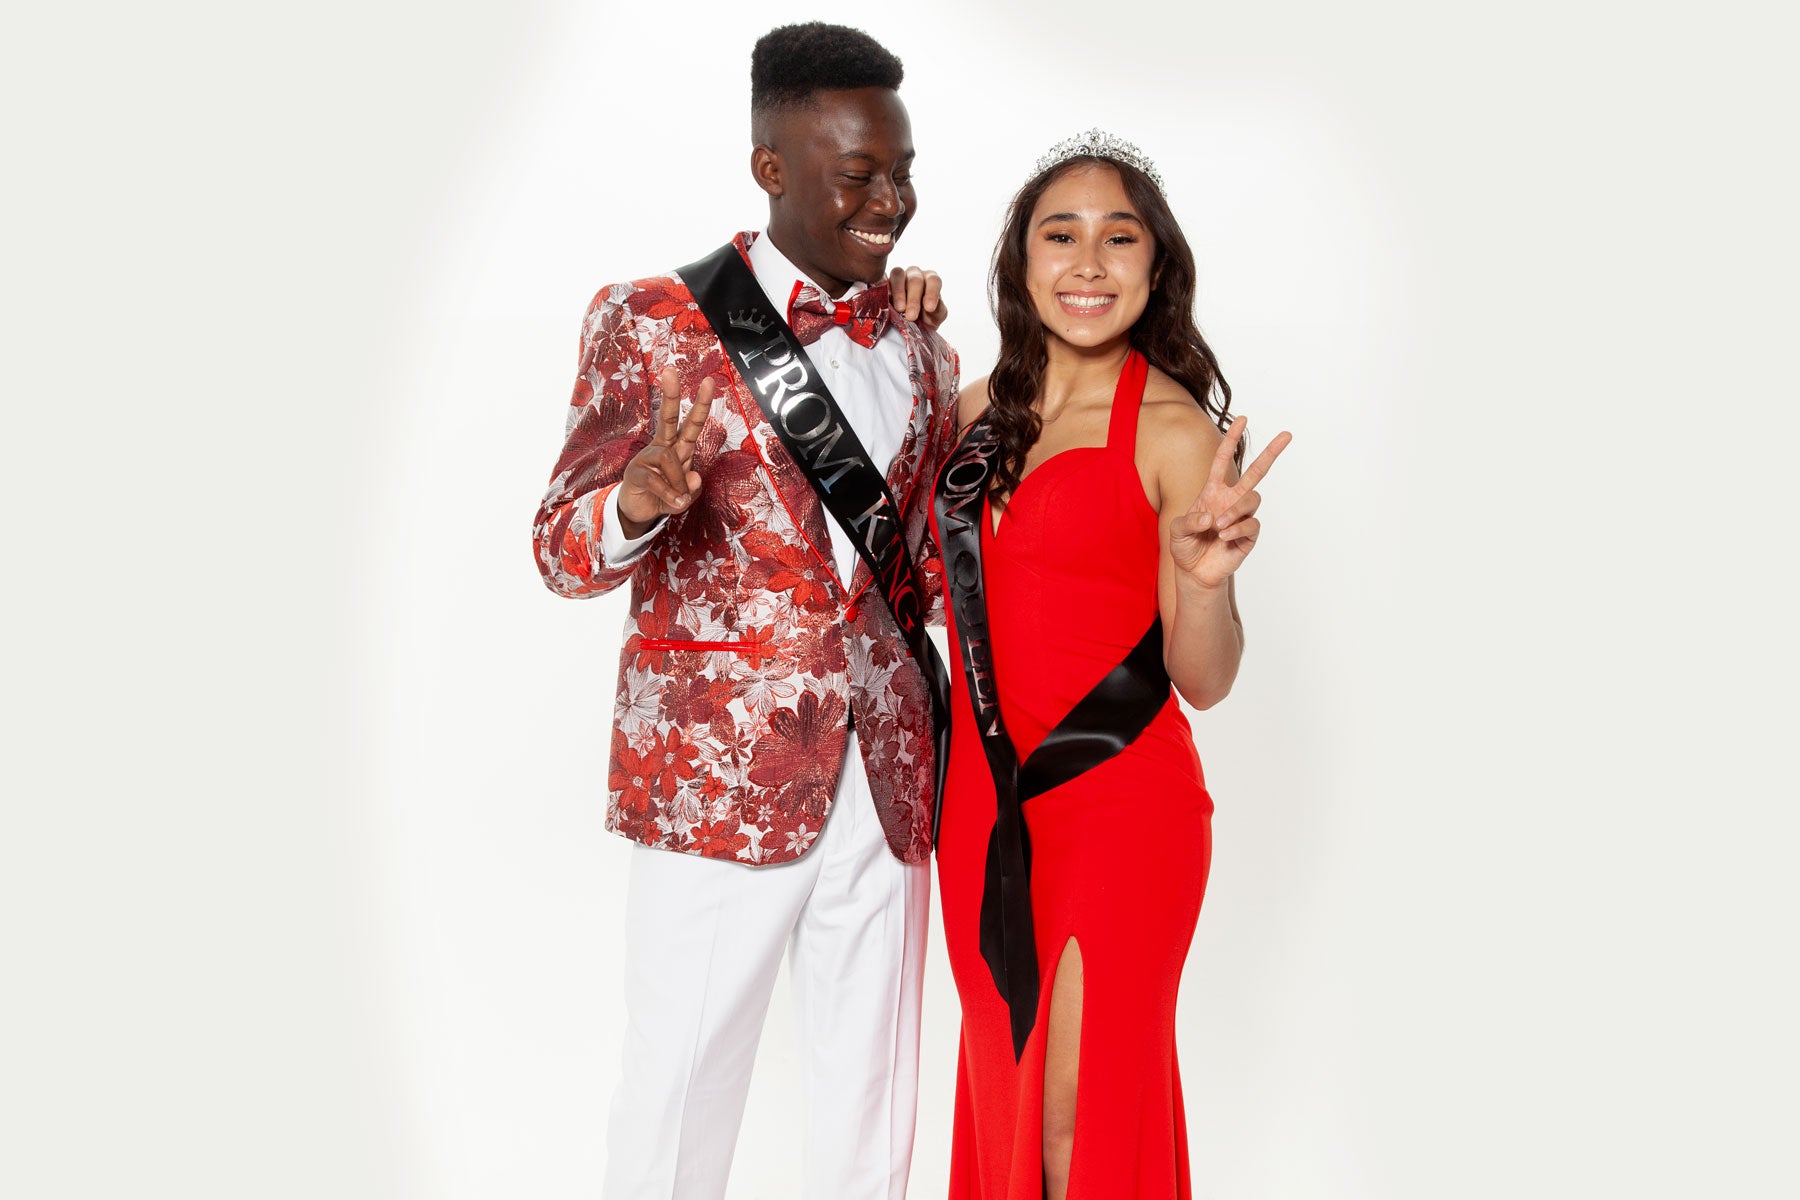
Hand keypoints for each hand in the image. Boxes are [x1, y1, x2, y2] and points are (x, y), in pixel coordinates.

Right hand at [617, 368, 713, 535]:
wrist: (637, 513)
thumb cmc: (663, 499)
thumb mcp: (683, 498)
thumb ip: (692, 490)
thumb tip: (694, 477)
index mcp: (678, 449)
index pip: (691, 425)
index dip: (701, 405)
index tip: (709, 382)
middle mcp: (663, 448)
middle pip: (667, 418)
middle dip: (670, 395)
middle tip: (670, 370)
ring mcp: (647, 458)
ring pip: (667, 457)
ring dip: (678, 480)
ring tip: (678, 497)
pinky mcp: (635, 472)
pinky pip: (654, 478)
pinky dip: (667, 493)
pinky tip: (673, 502)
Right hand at [887, 265, 946, 329]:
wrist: (911, 327)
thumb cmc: (926, 317)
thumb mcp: (936, 316)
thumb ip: (938, 311)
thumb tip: (931, 308)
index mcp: (930, 280)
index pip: (933, 280)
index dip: (932, 293)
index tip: (929, 308)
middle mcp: (915, 274)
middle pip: (915, 280)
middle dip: (914, 299)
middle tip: (912, 316)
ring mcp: (899, 276)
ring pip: (898, 275)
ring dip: (898, 292)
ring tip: (899, 309)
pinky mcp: (884, 282)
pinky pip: (883, 281)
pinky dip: (884, 290)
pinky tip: (885, 302)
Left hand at [1169, 417, 1291, 588]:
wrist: (1195, 572)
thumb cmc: (1186, 547)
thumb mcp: (1177, 532)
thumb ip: (1188, 522)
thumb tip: (1210, 517)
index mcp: (1213, 491)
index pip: (1223, 460)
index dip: (1231, 440)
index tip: (1242, 418)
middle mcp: (1231, 500)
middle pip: (1257, 472)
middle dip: (1271, 453)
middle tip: (1287, 434)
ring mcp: (1242, 517)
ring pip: (1252, 500)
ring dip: (1236, 511)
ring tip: (1219, 526)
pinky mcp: (1249, 535)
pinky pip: (1251, 525)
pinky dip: (1237, 529)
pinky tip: (1224, 538)